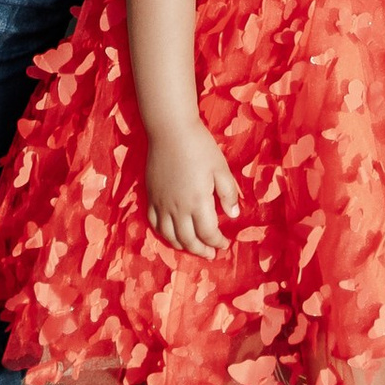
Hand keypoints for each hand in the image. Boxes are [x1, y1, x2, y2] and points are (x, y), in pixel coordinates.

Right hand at [145, 117, 241, 256]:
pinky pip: (154, 223)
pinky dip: (163, 234)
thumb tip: (233, 216)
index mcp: (198, 202)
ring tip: (192, 249)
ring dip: (182, 246)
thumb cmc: (200, 146)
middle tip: (211, 254)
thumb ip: (228, 193)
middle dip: (201, 250)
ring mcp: (161, 204)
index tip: (225, 244)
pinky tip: (171, 234)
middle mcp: (177, 208)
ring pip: (169, 236)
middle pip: (188, 240)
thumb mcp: (221, 168)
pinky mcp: (151, 197)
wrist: (170, 130)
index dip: (218, 242)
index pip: (208, 233)